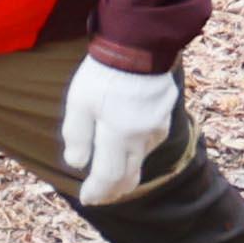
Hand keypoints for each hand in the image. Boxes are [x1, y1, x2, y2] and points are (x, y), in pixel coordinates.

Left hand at [56, 56, 181, 204]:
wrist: (140, 44)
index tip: (86, 198)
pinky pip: (150, 142)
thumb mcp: (79, 102)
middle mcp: (143, 136)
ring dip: (127, 172)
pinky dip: (136, 152)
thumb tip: (77, 164)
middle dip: (114, 190)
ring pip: (141, 159)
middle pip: (130, 174)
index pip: (109, 176)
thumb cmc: (103, 73)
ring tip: (114, 178)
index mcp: (119, 134)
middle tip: (101, 197)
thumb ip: (77, 136)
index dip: (98, 191)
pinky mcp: (166, 115)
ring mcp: (157, 126)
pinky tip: (129, 148)